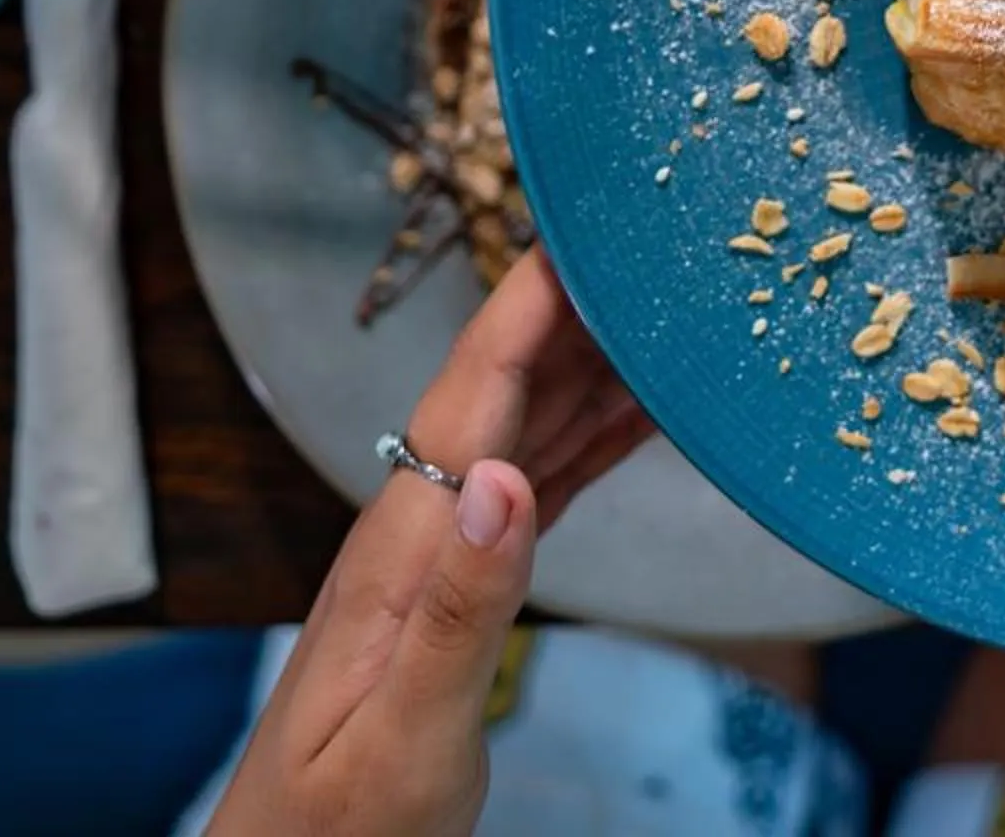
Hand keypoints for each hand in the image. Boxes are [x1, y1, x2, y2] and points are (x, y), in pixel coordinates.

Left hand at [205, 251, 655, 836]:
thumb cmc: (338, 831)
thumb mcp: (408, 737)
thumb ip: (461, 611)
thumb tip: (503, 480)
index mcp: (402, 551)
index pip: (471, 393)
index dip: (528, 303)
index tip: (583, 227)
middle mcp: (416, 534)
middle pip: (504, 390)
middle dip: (576, 310)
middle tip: (657, 245)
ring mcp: (435, 559)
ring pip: (525, 428)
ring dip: (593, 364)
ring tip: (666, 307)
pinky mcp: (457, 592)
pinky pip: (535, 485)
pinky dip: (588, 438)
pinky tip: (631, 416)